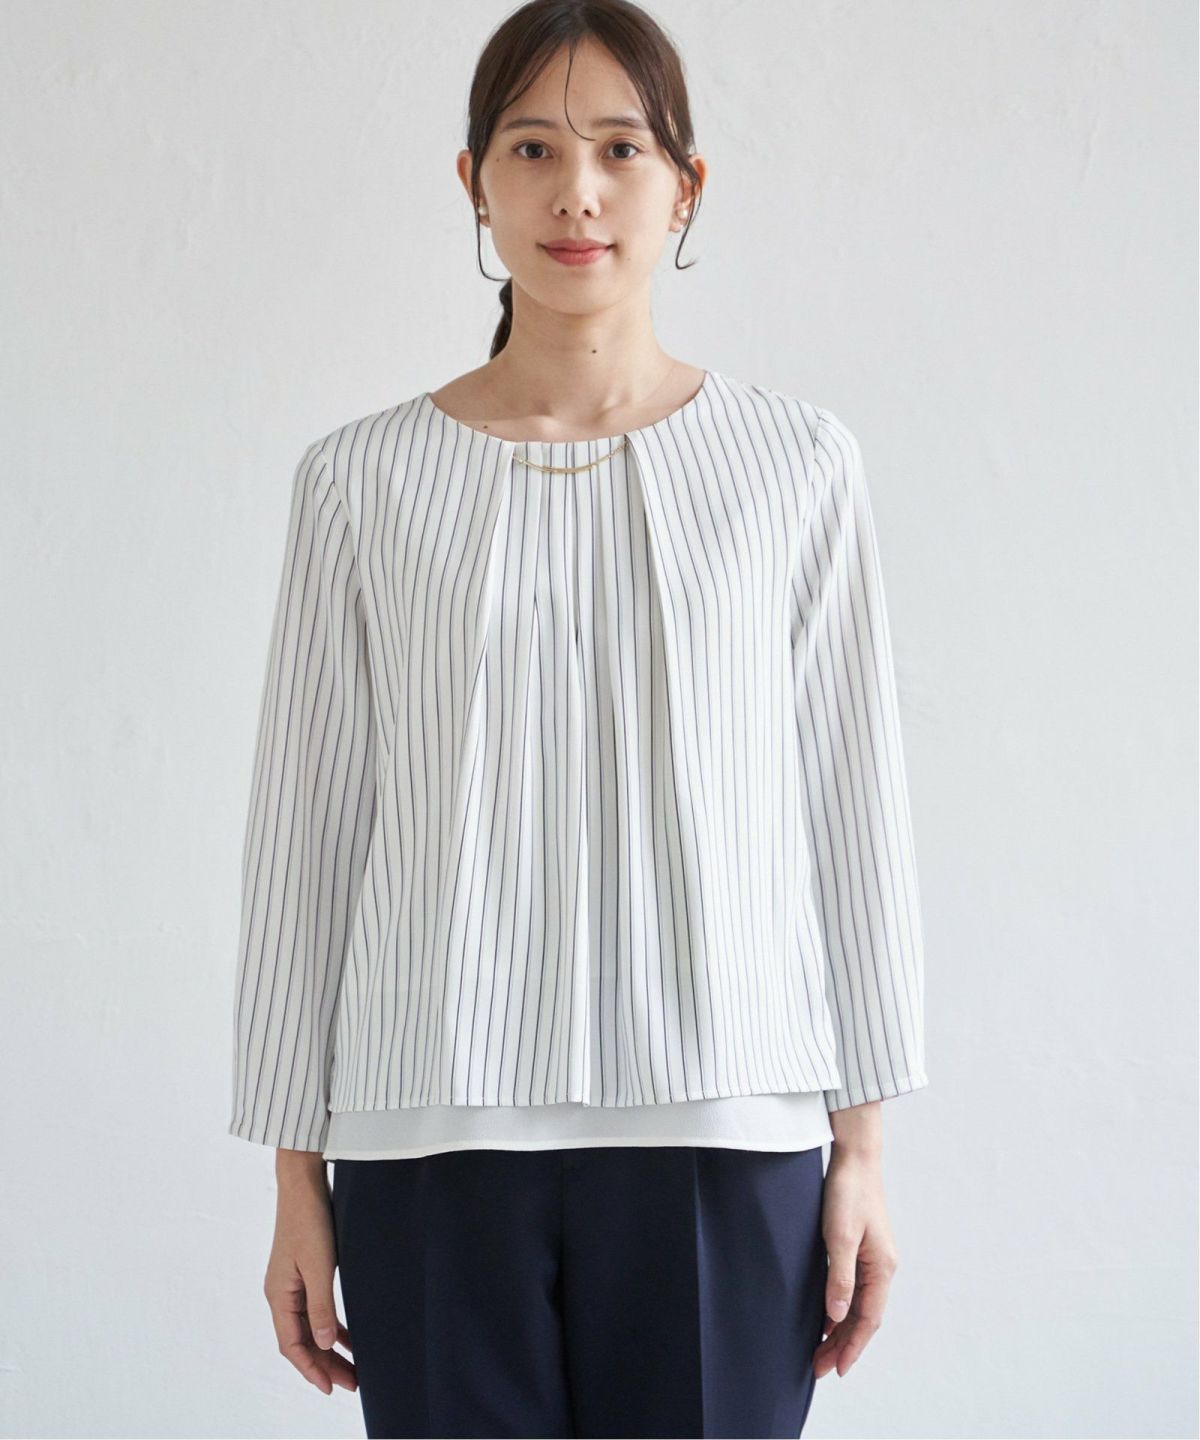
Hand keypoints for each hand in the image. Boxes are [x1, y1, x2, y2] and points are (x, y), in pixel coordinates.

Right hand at [263, 1163, 356, 1394]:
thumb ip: (321, 1307)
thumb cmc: (309, 1221)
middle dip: (325, 1364)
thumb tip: (326, 1345)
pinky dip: (331, 1326)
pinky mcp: (304, 1272)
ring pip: (310, 1327)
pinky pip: (316, 1310)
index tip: (331, 1388)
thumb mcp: (319, 1266)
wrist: (303, 1184)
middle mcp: (282, 1294)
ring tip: (353, 1367)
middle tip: (352, 1383)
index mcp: (279, 1296)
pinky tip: (348, 1336)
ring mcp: (292, 1284)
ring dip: (330, 1348)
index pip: (292, 1345)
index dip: (311, 1369)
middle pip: (302, 1340)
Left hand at [813, 1144, 898, 1378]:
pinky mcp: (862, 1249)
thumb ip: (839, 1277)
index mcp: (882, 1268)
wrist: (855, 1157)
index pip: (868, 1319)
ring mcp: (874, 1259)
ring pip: (859, 1306)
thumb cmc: (848, 1192)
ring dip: (841, 1330)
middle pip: (864, 1317)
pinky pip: (854, 1290)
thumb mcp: (839, 1236)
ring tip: (820, 1352)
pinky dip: (840, 1309)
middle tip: (819, 1368)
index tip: (835, 1369)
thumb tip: (838, 1317)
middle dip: (843, 1345)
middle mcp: (882, 1268)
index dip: (851, 1347)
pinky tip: (826, 1318)